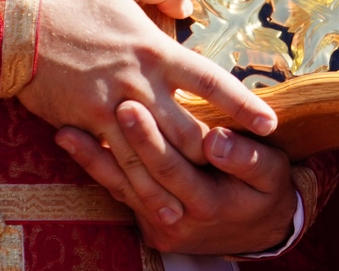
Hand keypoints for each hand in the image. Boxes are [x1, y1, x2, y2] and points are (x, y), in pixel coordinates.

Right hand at [17, 0, 278, 221]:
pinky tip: (144, 206)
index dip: (241, 104)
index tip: (269, 123)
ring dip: (173, 184)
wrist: (14, 21)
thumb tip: (190, 1)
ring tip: (194, 210)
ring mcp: (109, 109)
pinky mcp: (83, 124)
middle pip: (185, 130)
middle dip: (212, 155)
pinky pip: (113, 161)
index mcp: (154, 49)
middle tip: (236, 175)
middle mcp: (138, 85)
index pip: (209, 80)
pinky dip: (131, 186)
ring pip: (150, 156)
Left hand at [57, 102, 296, 254]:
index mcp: (210, 203)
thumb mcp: (272, 173)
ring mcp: (161, 227)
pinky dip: (99, 172)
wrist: (262, 233)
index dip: (149, 139)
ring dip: (93, 161)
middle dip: (116, 142)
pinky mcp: (150, 225)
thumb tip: (215, 138)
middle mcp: (179, 220)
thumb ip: (246, 158)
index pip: (172, 169)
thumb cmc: (268, 190)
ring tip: (65, 133)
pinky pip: (123, 196)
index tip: (130, 105)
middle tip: (94, 108)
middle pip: (141, 177)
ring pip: (123, 190)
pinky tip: (77, 148)